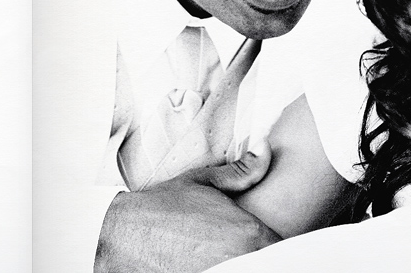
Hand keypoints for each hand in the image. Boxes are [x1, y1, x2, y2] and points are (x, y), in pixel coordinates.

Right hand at [95, 146, 281, 272]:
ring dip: (244, 264)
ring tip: (224, 255)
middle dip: (261, 256)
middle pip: (271, 263)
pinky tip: (208, 262)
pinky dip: (224, 271)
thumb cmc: (163, 207)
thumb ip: (241, 171)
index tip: (263, 243)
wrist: (125, 233)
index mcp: (249, 233)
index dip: (274, 246)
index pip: (285, 249)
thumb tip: (265, 150)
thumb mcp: (202, 182)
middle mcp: (242, 259)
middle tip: (243, 249)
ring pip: (250, 271)